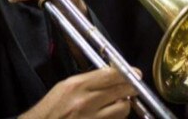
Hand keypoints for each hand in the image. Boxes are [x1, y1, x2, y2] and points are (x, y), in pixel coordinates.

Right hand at [19, 68, 139, 118]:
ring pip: (122, 110)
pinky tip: (109, 115)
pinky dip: (116, 118)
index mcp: (77, 85)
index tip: (136, 73)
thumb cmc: (52, 108)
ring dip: (124, 105)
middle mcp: (86, 102)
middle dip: (130, 88)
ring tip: (118, 103)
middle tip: (133, 87)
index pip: (110, 75)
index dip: (127, 73)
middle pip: (121, 92)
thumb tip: (112, 75)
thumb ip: (89, 80)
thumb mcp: (66, 86)